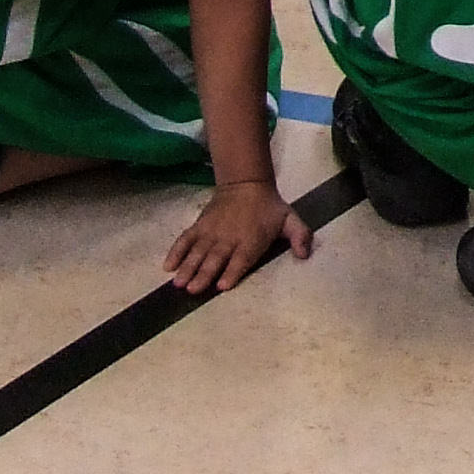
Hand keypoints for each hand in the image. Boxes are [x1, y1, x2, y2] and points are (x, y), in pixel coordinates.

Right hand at [164, 178, 309, 291]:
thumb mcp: (290, 220)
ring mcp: (211, 232)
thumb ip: (300, 236)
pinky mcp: (199, 226)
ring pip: (198, 252)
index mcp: (251, 239)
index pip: (241, 258)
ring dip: (187, 268)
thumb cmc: (269, 209)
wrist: (246, 183)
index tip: (222, 285)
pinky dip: (176, 251)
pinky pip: (185, 239)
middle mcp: (229, 237)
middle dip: (204, 274)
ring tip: (178, 283)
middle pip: (215, 258)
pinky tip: (167, 266)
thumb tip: (305, 254)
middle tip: (192, 289)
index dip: (232, 271)